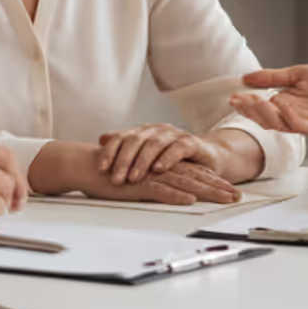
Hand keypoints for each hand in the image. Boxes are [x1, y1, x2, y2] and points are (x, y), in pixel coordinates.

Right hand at [28, 141, 240, 205]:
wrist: (87, 166)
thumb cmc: (112, 175)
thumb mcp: (139, 180)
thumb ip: (156, 185)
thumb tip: (175, 195)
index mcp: (162, 166)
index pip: (194, 173)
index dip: (214, 181)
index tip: (232, 191)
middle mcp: (160, 168)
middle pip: (196, 177)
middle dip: (218, 187)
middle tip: (238, 196)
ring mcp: (150, 175)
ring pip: (184, 183)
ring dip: (206, 191)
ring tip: (225, 198)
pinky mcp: (137, 183)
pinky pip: (160, 189)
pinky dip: (176, 195)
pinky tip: (190, 200)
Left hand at [95, 124, 226, 184]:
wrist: (206, 155)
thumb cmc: (173, 158)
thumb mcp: (147, 155)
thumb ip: (126, 147)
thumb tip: (101, 138)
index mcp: (143, 131)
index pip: (121, 137)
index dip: (110, 152)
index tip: (101, 169)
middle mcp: (156, 130)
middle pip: (135, 140)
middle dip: (123, 160)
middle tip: (115, 178)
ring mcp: (173, 135)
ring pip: (154, 144)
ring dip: (142, 162)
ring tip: (133, 178)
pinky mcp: (191, 143)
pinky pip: (177, 148)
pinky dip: (167, 158)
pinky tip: (158, 169)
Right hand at [230, 65, 307, 137]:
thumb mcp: (299, 74)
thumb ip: (273, 77)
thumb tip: (245, 78)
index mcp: (285, 103)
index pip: (260, 107)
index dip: (246, 103)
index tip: (233, 96)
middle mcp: (291, 116)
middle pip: (265, 118)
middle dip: (251, 110)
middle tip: (240, 100)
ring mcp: (304, 123)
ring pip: (279, 124)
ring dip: (266, 114)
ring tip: (257, 100)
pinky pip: (300, 125)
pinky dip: (290, 116)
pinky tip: (283, 104)